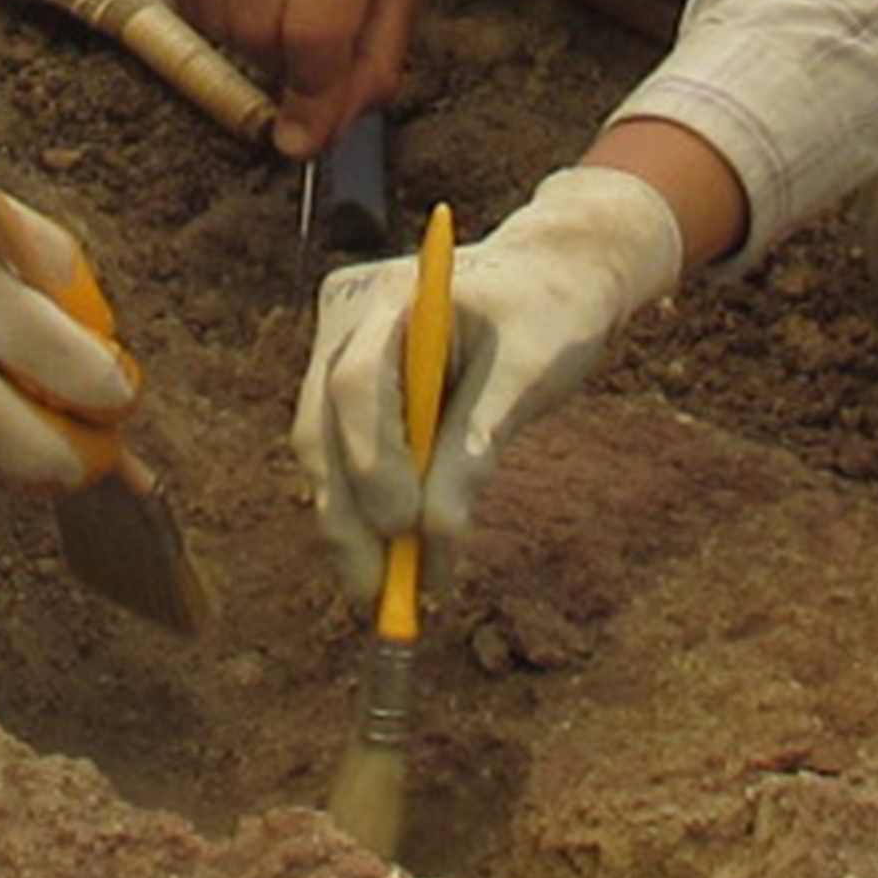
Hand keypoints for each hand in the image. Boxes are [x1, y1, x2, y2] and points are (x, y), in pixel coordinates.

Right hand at [168, 0, 433, 155]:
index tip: (305, 135)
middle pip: (257, 32)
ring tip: (283, 10)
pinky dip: (215, 15)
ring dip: (246, 43)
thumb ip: (371, 59)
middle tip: (308, 50)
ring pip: (215, 20)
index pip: (313, 32)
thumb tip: (317, 135)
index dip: (309, 98)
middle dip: (281, 66)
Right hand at [285, 159, 689, 592]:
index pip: (356, 383)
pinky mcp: (349, 392)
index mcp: (388, 295)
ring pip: (323, 455)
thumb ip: (479, 446)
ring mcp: (338, 355)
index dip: (372, 461)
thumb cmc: (550, 314)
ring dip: (351, 528)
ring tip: (388, 600)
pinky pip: (343, 460)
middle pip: (322, 429)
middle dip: (349, 517)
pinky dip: (366, 514)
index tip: (407, 528)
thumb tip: (437, 538)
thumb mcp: (529, 373)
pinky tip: (394, 568)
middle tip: (379, 597)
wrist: (554, 277)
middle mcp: (346, 323)